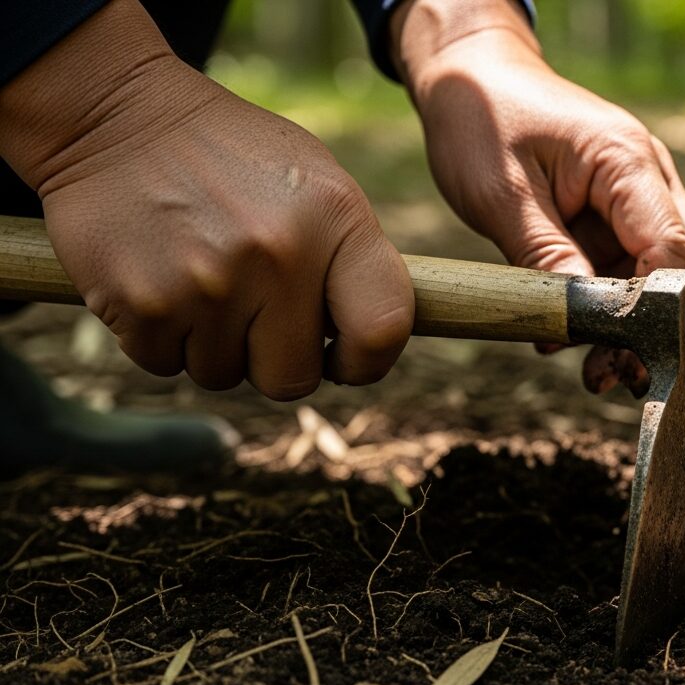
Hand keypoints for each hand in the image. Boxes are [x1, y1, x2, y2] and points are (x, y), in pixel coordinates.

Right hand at [0, 1, 413, 399]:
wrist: (115, 119)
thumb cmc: (233, 160)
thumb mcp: (316, 183)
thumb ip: (353, 260)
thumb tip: (375, 344)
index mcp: (335, 218)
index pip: (382, 330)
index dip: (366, 361)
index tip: (342, 355)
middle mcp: (278, 255)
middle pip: (293, 377)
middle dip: (273, 357)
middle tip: (252, 310)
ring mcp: (209, 284)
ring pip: (224, 374)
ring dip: (212, 344)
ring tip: (200, 277)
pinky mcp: (143, 305)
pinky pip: (164, 364)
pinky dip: (160, 337)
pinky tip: (160, 279)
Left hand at [392, 0, 684, 394]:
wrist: (471, 74)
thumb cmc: (481, 118)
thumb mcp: (499, 193)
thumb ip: (545, 256)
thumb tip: (583, 321)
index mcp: (626, 163)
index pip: (676, 250)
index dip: (664, 312)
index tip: (633, 359)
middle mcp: (649, 178)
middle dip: (663, 329)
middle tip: (617, 378)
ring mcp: (638, 196)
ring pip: (664, 275)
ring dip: (636, 327)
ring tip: (595, 374)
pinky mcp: (617, 214)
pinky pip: (630, 269)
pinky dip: (612, 308)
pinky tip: (576, 340)